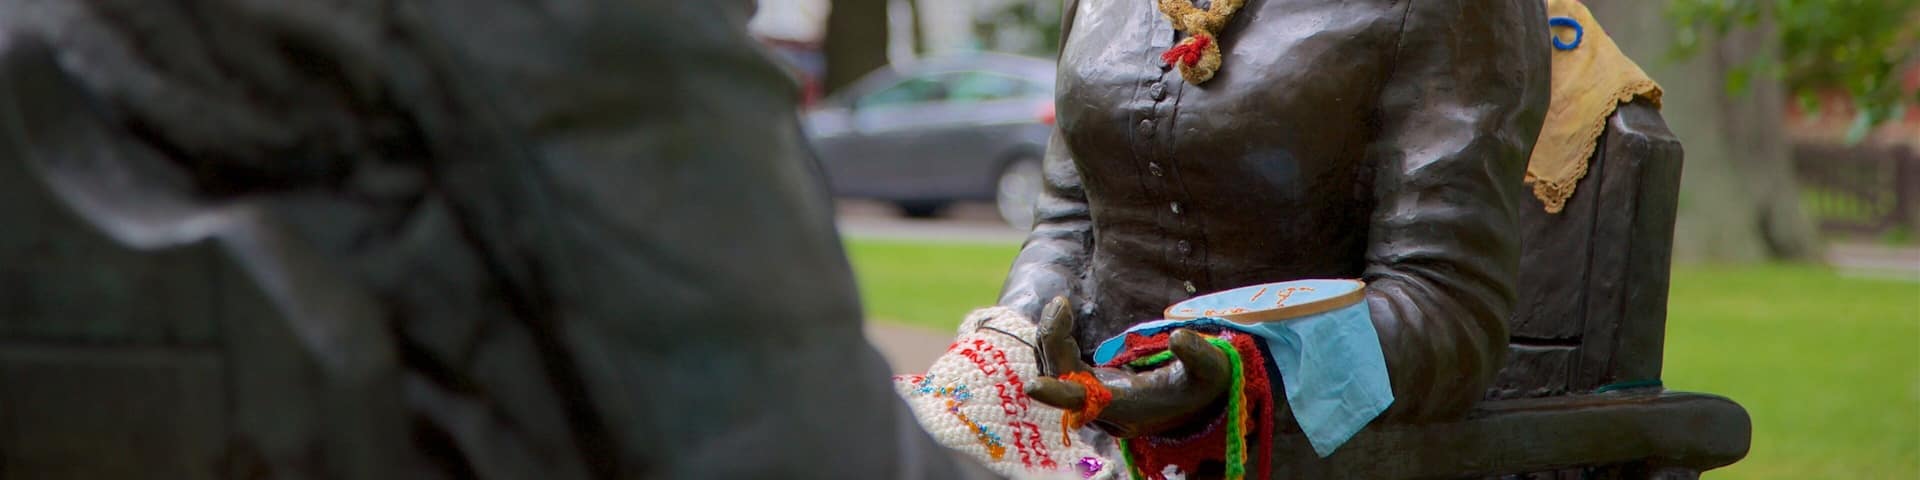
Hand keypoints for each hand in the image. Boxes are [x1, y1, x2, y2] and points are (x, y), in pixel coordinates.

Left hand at [1025, 296, 1232, 437]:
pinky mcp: (1089, 384)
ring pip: (1055, 370)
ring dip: (1051, 338)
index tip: (1034, 386)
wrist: (1199, 396)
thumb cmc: (1204, 382)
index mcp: (1128, 406)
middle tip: (1062, 304)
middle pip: (1062, 379)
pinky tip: (1061, 314)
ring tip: (1061, 305)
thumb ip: (1198, 354)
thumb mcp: (1212, 368)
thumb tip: (1179, 336)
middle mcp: (1103, 408)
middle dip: (1054, 341)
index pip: (1085, 404)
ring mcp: (1093, 397)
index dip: (1059, 394)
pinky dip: (1055, 340)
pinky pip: (1059, 364)